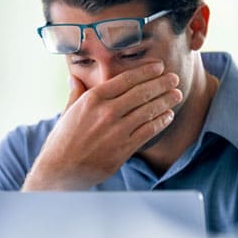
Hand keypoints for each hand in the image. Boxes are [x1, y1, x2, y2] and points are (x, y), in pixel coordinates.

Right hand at [22, 61, 181, 190]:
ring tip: (176, 95)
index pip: (126, 79)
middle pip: (142, 92)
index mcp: (93, 99)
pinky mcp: (123, 148)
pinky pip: (148, 131)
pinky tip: (168, 116)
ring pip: (149, 110)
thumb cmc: (62, 141)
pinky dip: (160, 122)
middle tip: (174, 78)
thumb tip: (74, 77)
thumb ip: (75, 93)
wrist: (60, 170)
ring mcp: (116, 131)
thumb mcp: (67, 112)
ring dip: (166, 101)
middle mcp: (106, 112)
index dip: (146, 72)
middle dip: (161, 83)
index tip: (158, 67)